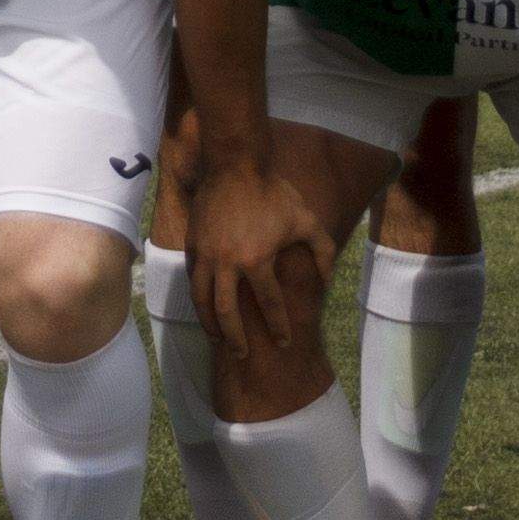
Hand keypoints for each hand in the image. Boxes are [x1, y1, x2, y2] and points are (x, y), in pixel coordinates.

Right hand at [184, 159, 328, 363]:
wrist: (235, 164)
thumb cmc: (273, 192)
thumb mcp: (306, 219)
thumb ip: (322, 250)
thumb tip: (327, 279)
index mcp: (257, 261)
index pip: (269, 305)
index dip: (278, 327)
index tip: (284, 342)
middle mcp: (228, 263)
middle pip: (227, 313)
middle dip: (235, 339)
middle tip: (242, 355)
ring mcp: (206, 254)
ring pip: (201, 299)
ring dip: (209, 323)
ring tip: (216, 338)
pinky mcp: (192, 244)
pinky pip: (191, 277)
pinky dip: (197, 296)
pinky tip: (204, 305)